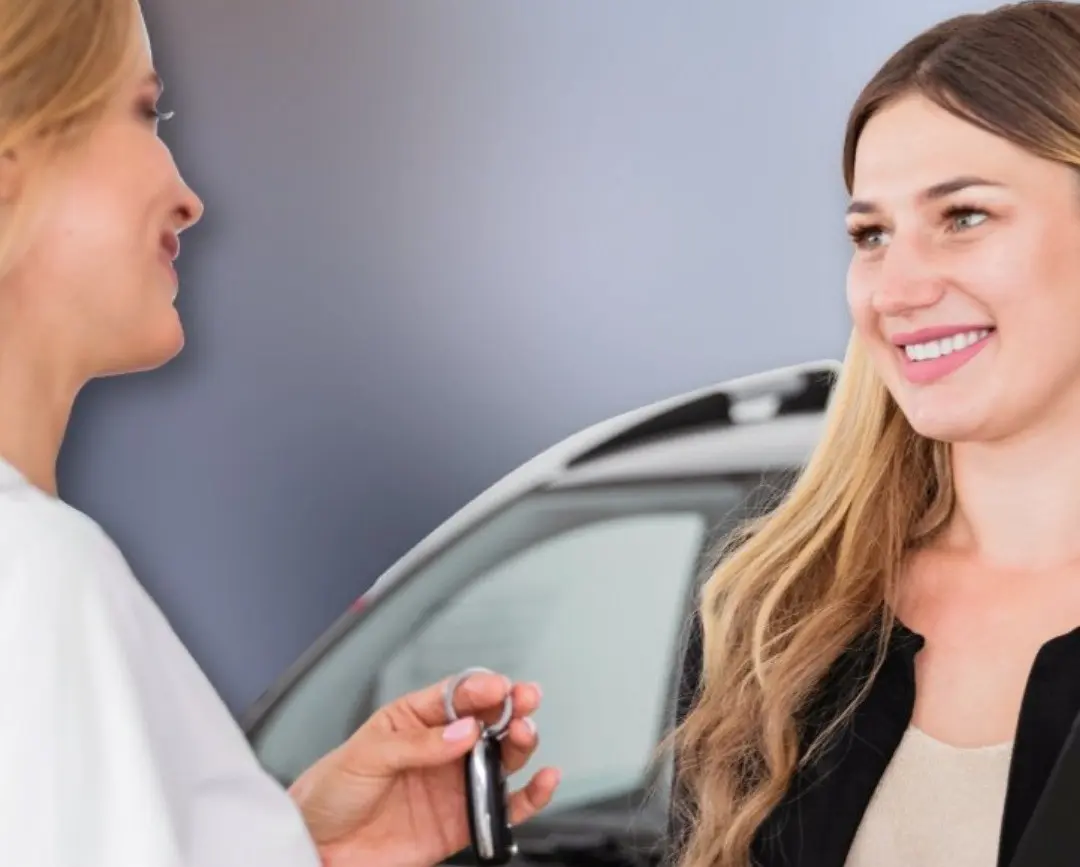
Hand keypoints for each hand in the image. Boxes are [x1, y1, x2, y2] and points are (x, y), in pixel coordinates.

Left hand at [288, 671, 560, 866]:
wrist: (318, 849)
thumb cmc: (330, 793)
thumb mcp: (366, 755)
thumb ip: (418, 744)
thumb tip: (463, 731)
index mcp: (414, 719)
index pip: (457, 694)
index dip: (481, 687)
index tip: (498, 686)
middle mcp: (441, 748)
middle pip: (488, 721)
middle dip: (511, 706)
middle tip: (524, 701)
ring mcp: (454, 784)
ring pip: (502, 758)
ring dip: (521, 743)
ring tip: (525, 734)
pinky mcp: (462, 822)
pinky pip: (504, 806)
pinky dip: (530, 796)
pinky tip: (544, 780)